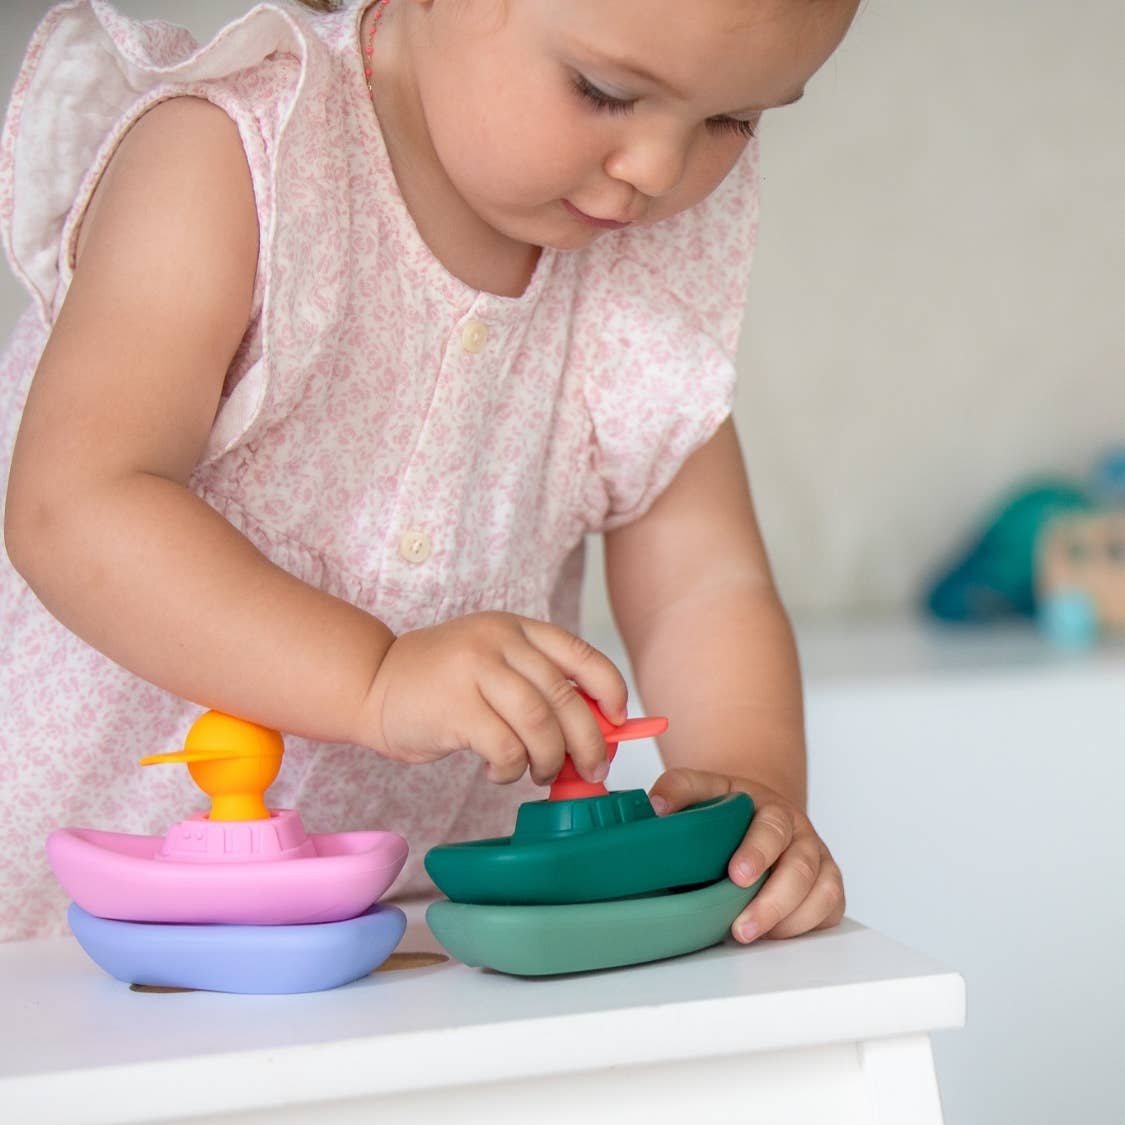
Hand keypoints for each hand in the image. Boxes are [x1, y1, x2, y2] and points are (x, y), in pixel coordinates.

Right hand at [362, 612, 627, 785]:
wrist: (371, 683)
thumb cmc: (441, 685)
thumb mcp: (492, 664)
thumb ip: (537, 684)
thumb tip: (597, 728)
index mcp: (516, 628)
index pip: (580, 652)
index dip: (610, 688)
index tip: (619, 719)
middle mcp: (499, 641)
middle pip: (565, 696)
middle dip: (589, 741)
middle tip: (591, 769)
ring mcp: (475, 669)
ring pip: (540, 724)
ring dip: (549, 760)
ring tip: (539, 773)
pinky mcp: (454, 707)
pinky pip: (505, 748)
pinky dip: (512, 769)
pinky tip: (499, 772)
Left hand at [648, 769, 844, 942]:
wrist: (761, 808)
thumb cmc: (730, 806)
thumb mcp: (703, 787)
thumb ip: (679, 788)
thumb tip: (656, 806)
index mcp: (770, 808)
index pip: (771, 829)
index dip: (757, 853)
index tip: (736, 875)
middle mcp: (800, 834)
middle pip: (801, 867)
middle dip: (772, 900)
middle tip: (741, 926)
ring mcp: (817, 860)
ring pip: (822, 891)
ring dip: (787, 920)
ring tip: (748, 935)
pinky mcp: (826, 885)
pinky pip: (830, 909)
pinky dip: (805, 925)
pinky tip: (773, 934)